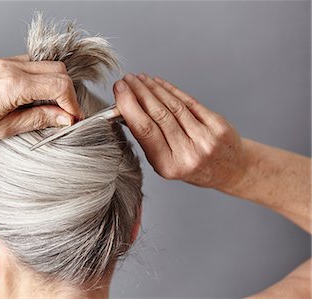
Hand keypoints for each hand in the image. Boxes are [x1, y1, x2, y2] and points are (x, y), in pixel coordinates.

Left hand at [0, 55, 81, 147]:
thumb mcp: (4, 129)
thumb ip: (39, 119)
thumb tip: (64, 118)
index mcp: (12, 84)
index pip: (59, 85)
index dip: (72, 103)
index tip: (73, 119)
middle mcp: (9, 67)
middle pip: (57, 70)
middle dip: (67, 92)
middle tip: (65, 115)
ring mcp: (2, 62)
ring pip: (45, 65)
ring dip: (54, 84)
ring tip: (49, 108)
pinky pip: (29, 65)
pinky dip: (39, 79)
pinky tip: (33, 98)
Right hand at [113, 73, 244, 188]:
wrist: (229, 169)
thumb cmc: (191, 166)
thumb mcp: (165, 162)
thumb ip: (148, 139)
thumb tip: (126, 109)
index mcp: (168, 165)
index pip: (145, 131)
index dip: (130, 107)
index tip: (119, 91)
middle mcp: (188, 153)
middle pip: (158, 115)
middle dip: (139, 93)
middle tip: (125, 81)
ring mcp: (205, 138)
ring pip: (173, 106)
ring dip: (152, 88)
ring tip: (139, 79)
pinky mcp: (216, 125)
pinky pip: (189, 102)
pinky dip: (171, 90)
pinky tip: (158, 82)